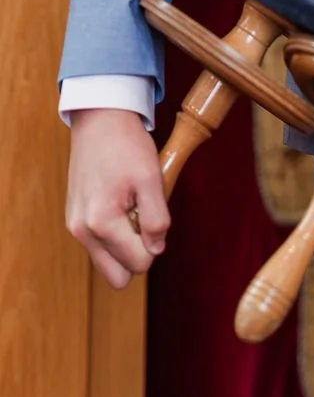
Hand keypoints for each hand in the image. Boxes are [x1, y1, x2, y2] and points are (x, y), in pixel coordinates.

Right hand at [66, 109, 169, 288]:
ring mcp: (75, 226)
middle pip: (118, 276)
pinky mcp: (74, 219)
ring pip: (108, 260)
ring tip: (130, 204)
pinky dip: (113, 229)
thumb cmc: (126, 146)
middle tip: (142, 215)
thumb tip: (155, 249)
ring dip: (125, 240)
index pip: (138, 265)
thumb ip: (156, 219)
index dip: (154, 245)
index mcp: (101, 223)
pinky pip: (99, 243)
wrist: (100, 120)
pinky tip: (119, 200)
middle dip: (137, 252)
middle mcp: (82, 231)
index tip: (153, 213)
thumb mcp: (151, 178)